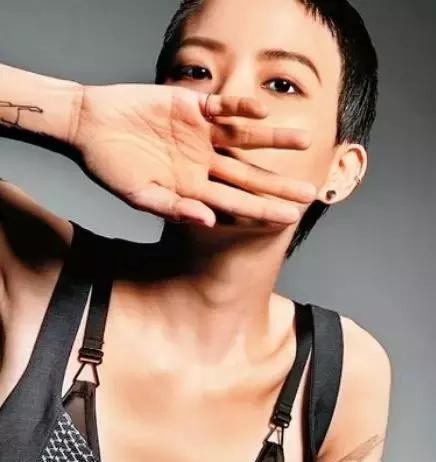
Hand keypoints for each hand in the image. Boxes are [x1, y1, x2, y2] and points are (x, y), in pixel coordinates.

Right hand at [72, 83, 315, 227]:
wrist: (89, 125)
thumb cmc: (109, 166)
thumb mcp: (138, 194)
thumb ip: (173, 208)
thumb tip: (210, 220)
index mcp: (192, 188)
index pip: (236, 202)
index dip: (263, 209)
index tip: (290, 217)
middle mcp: (203, 162)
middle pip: (248, 174)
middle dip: (278, 183)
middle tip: (310, 192)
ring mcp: (200, 134)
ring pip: (245, 138)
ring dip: (273, 138)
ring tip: (305, 140)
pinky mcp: (192, 106)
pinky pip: (224, 107)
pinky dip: (241, 108)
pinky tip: (264, 111)